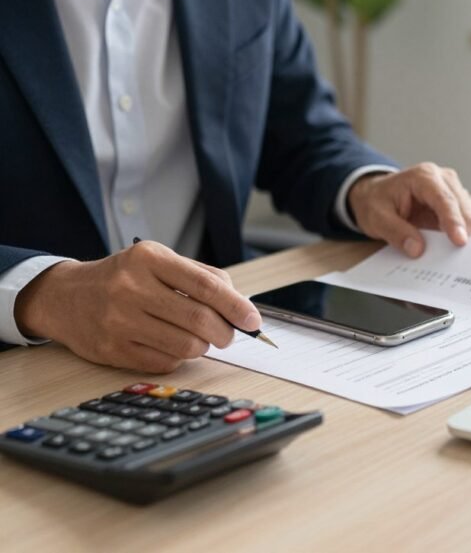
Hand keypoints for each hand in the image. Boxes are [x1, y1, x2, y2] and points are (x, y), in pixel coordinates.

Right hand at [13, 241, 261, 372]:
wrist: (65, 297)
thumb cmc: (124, 278)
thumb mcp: (159, 262)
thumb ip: (202, 277)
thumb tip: (241, 305)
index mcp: (149, 259)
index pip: (206, 285)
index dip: (236, 306)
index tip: (253, 320)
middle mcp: (131, 288)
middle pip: (200, 320)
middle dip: (225, 333)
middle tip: (229, 335)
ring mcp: (119, 321)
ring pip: (187, 346)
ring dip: (203, 346)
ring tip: (197, 337)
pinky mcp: (113, 349)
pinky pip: (166, 362)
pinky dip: (179, 357)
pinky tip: (169, 344)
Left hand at [348, 162, 470, 256]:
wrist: (375, 195)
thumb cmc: (376, 201)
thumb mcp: (376, 218)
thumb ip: (396, 233)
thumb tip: (417, 249)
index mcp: (423, 177)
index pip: (445, 199)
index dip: (454, 221)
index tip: (459, 241)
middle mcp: (442, 179)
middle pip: (463, 207)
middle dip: (460, 230)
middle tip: (450, 254)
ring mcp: (452, 189)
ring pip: (468, 215)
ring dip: (460, 233)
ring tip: (443, 247)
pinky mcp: (455, 202)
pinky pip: (465, 221)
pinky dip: (459, 233)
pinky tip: (445, 241)